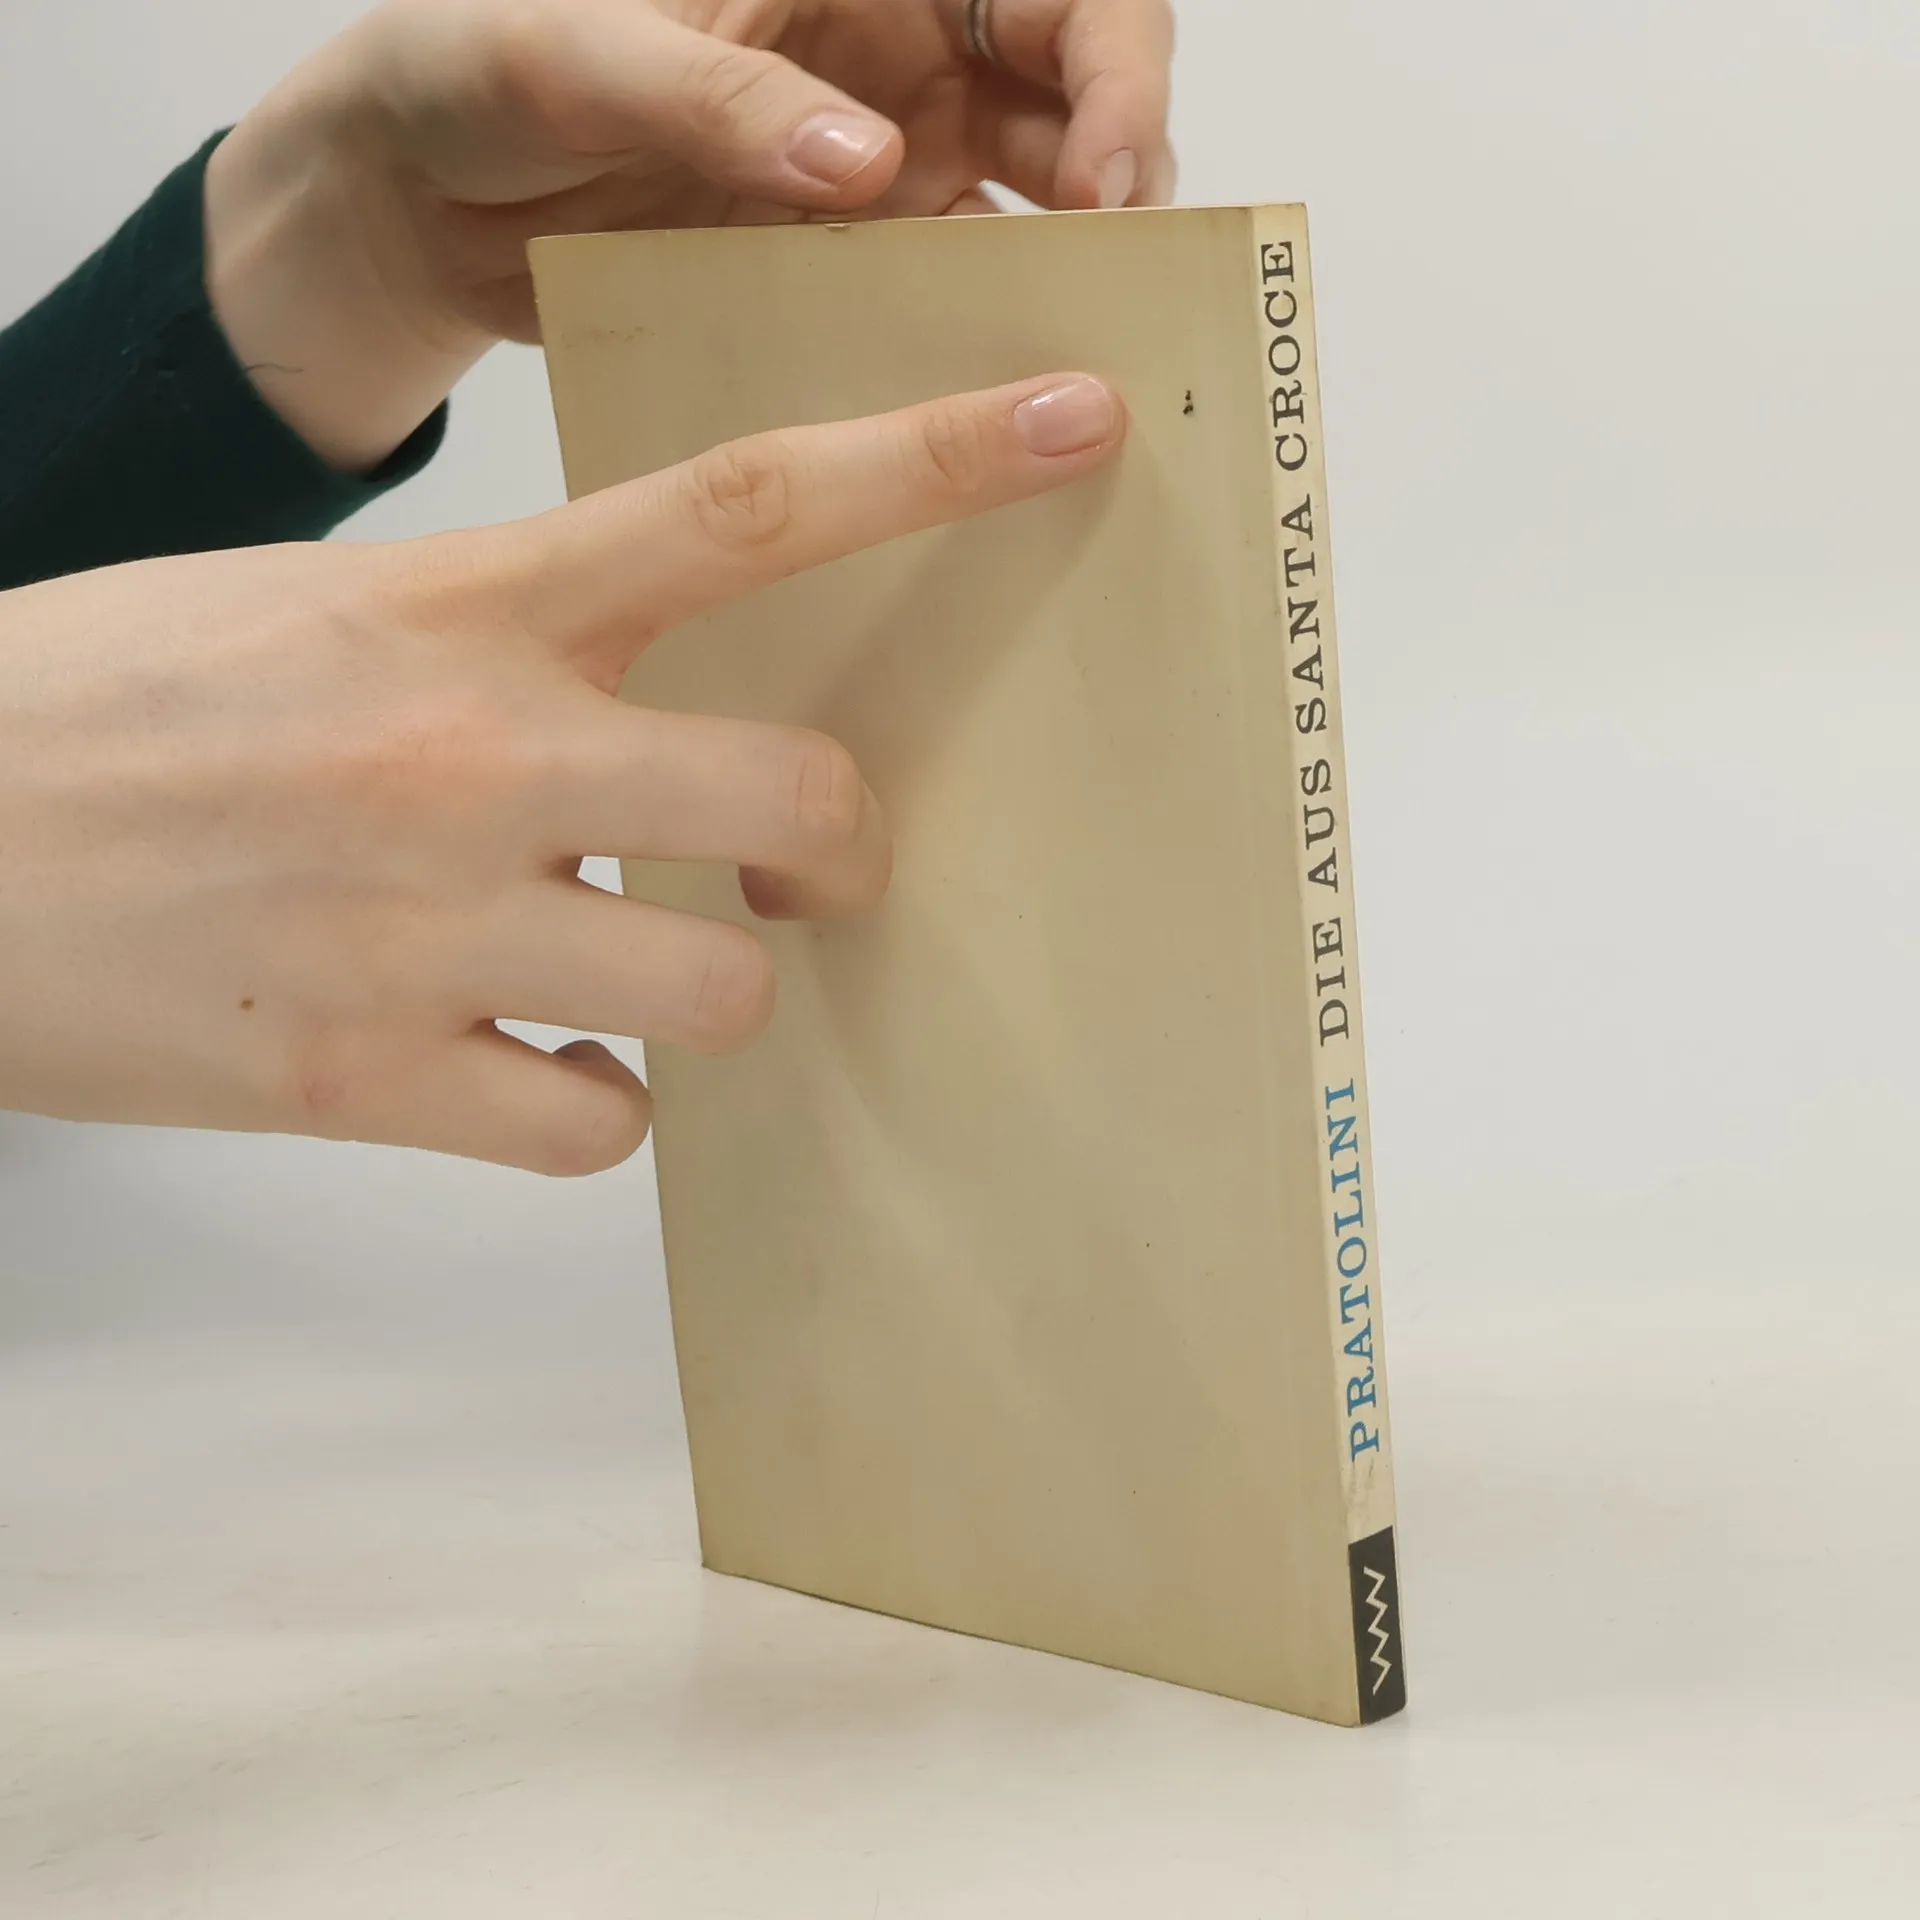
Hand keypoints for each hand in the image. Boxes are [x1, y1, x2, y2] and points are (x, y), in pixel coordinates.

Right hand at [0, 372, 1123, 1172]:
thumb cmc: (113, 706)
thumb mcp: (319, 607)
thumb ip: (503, 639)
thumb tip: (660, 712)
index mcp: (459, 605)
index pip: (747, 503)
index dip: (934, 456)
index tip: (1072, 422)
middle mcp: (470, 755)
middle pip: (794, 799)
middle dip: (842, 845)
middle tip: (813, 864)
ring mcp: (425, 927)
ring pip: (722, 995)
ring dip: (711, 993)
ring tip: (611, 973)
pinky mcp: (370, 1078)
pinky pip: (599, 1125)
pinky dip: (594, 1101)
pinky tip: (525, 1059)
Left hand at [205, 0, 1172, 468]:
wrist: (412, 203)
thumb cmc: (465, 72)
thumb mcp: (569, 52)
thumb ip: (715, 91)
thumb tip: (868, 161)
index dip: (1112, 66)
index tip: (1103, 174)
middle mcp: (891, 51)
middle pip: (1071, 94)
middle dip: (1115, 178)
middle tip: (1116, 283)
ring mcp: (877, 163)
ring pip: (1027, 204)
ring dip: (1065, 270)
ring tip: (1080, 352)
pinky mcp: (842, 262)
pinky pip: (944, 292)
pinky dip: (978, 336)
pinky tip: (989, 394)